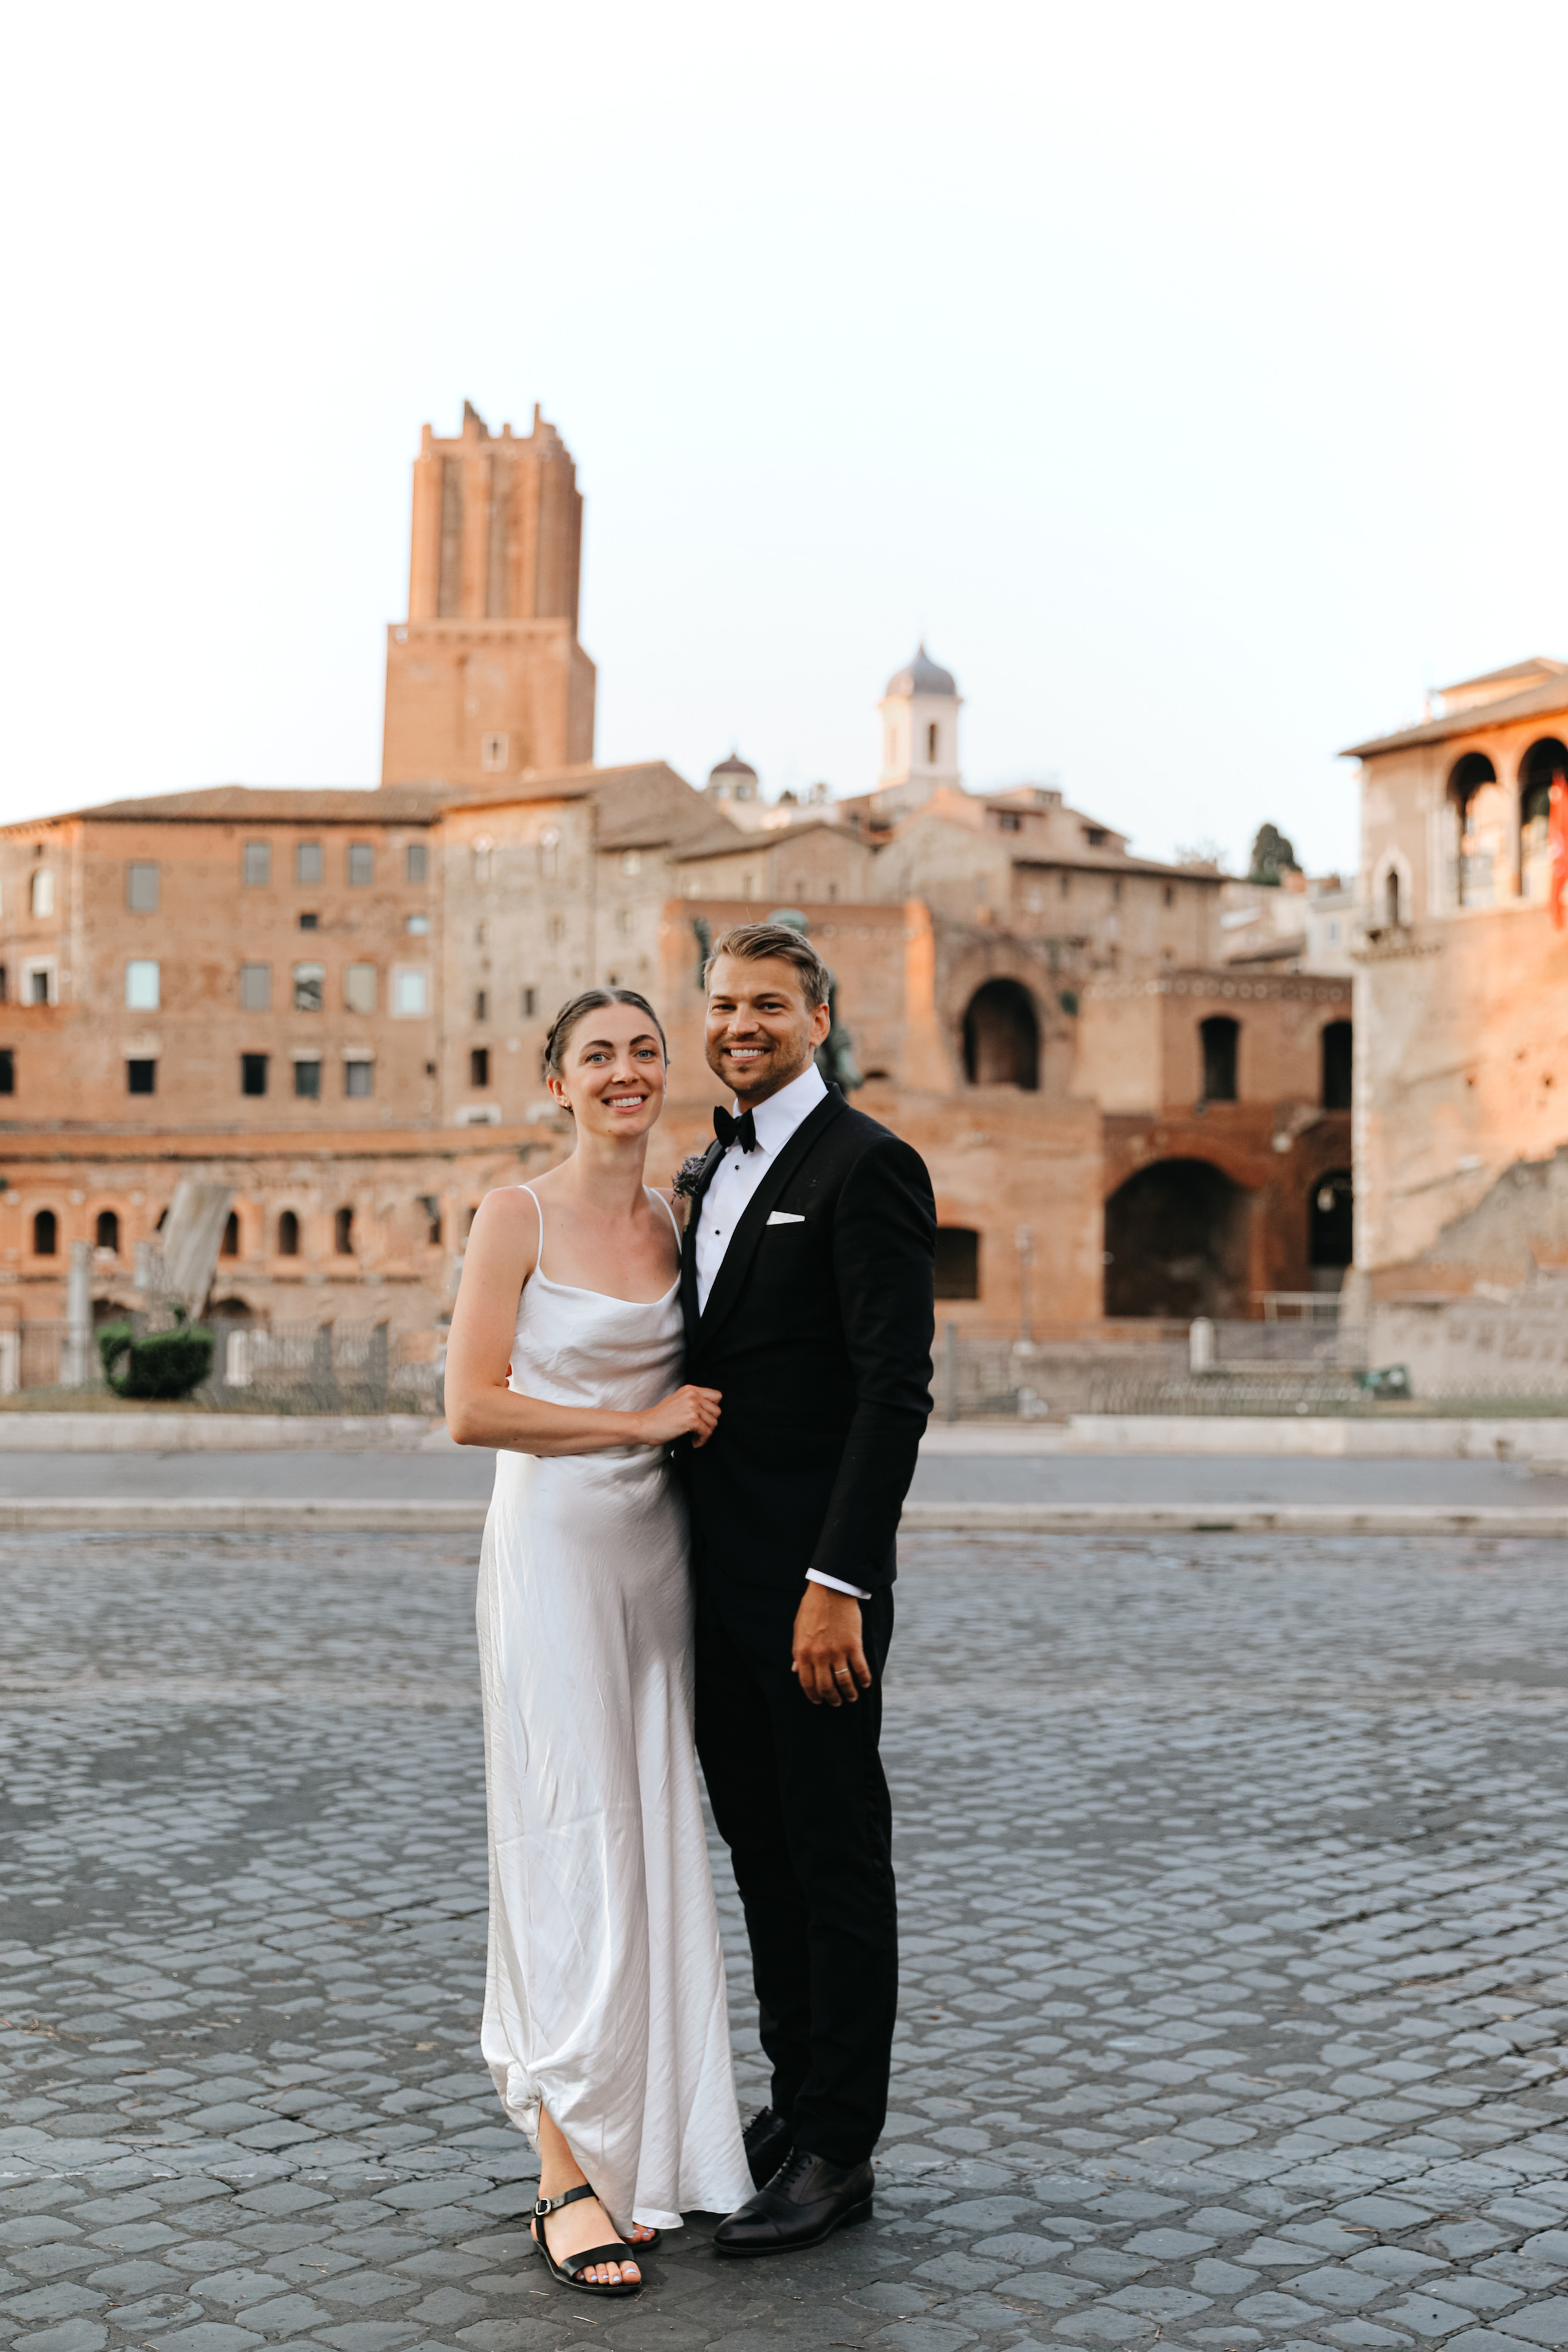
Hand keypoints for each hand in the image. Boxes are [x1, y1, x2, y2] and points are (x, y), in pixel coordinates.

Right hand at [634, 1384, 721, 1448]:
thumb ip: (693, 1401)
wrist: (645, 1425)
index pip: (717, 1396)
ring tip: (695, 1436)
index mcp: (690, 1389)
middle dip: (710, 1423)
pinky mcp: (691, 1420)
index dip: (713, 1409)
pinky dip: (702, 1440)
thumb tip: (709, 1410)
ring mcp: (693, 1407)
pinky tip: (694, 1442)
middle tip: (699, 1429)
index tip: (705, 1417)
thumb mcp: (677, 1400)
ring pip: (714, 1422)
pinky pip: (707, 1432)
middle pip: (717, 1411)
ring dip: (706, 1433)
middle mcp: (693, 1395)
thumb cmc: (658, 1417)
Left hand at [791, 1583, 870, 1706]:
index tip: (818, 1701)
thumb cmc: (812, 1608)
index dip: (813, 1695)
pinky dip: (864, 1679)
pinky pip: (860, 1669)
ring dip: (849, 1694)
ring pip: (844, 1682)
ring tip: (852, 1698)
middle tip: (836, 1703)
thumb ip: (797, 1652)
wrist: (830, 1591)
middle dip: (831, 1699)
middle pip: (826, 1687)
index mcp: (803, 1652)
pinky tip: (866, 1683)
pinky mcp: (853, 1646)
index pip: (807, 1683)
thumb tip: (795, 1669)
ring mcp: (837, 1652)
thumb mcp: (798, 1630)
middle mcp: (819, 1656)